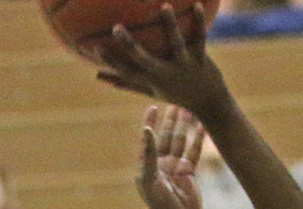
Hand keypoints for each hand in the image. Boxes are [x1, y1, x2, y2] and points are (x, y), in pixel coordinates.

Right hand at [95, 3, 228, 123]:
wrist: (209, 103)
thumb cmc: (175, 93)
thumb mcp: (149, 89)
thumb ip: (124, 81)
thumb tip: (97, 75)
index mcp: (151, 81)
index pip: (126, 71)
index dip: (110, 61)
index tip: (92, 47)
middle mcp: (165, 75)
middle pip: (145, 60)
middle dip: (130, 45)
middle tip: (116, 28)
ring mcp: (183, 67)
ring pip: (175, 45)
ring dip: (170, 26)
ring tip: (164, 7)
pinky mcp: (200, 60)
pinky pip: (199, 39)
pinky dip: (199, 23)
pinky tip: (196, 4)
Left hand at [136, 103, 204, 208]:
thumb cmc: (161, 206)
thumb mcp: (150, 178)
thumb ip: (149, 154)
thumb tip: (147, 129)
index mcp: (147, 165)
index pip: (148, 139)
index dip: (150, 122)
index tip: (153, 106)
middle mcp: (161, 164)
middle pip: (166, 136)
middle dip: (171, 119)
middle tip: (176, 100)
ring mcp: (176, 167)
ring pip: (181, 141)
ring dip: (184, 126)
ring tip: (189, 107)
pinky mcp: (189, 172)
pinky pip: (194, 151)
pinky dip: (198, 139)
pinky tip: (202, 125)